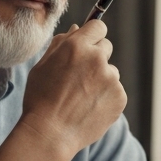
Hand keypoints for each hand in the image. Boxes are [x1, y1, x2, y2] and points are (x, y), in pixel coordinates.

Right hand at [18, 20, 125, 158]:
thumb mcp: (43, 65)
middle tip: (79, 78)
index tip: (87, 46)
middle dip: (95, 58)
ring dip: (101, 80)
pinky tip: (88, 109)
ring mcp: (111, 79)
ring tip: (80, 99)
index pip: (98, 27)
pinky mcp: (120, 97)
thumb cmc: (40, 98)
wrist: (50, 133)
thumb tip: (77, 29)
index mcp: (77, 46)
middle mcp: (97, 58)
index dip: (92, 36)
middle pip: (106, 47)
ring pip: (110, 72)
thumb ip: (61, 44)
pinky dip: (105, 98)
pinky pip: (115, 92)